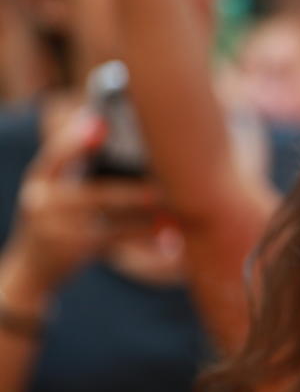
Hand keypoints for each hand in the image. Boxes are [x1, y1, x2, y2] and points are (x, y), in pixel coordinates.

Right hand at [0, 112, 160, 305]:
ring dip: (146, 214)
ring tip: (174, 208)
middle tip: (167, 185)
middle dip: (135, 191)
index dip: (76, 141)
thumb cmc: (56, 218)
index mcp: (39, 179)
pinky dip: (143, 234)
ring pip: (111, 218)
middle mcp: (41, 202)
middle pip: (97, 194)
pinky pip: (116, 238)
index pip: (56, 156)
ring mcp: (55, 228)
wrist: (32, 267)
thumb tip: (110, 129)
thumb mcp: (56, 191)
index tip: (100, 124)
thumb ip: (77, 165)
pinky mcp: (73, 249)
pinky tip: (168, 235)